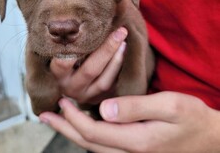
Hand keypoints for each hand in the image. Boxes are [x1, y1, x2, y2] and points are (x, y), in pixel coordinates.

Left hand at [39, 92, 219, 152]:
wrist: (209, 138)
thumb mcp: (169, 105)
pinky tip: (82, 127)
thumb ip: (136, 108)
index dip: (73, 117)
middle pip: (87, 142)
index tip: (61, 102)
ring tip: (57, 120)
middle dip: (64, 128)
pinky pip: (104, 147)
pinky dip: (88, 136)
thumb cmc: (191, 117)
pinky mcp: (135, 152)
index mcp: (136, 140)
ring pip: (93, 147)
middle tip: (45, 116)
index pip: (93, 131)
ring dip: (72, 133)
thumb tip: (104, 109)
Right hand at [50, 27, 126, 103]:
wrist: (70, 81)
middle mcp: (70, 87)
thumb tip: (84, 18)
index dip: (74, 48)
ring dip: (117, 59)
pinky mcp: (99, 97)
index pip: (62, 63)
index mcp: (58, 75)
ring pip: (104, 80)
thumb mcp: (61, 52)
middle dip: (107, 49)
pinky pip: (112, 84)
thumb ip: (69, 42)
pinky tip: (123, 52)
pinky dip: (119, 67)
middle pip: (90, 70)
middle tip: (120, 31)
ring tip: (124, 41)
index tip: (87, 30)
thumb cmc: (65, 58)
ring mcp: (86, 95)